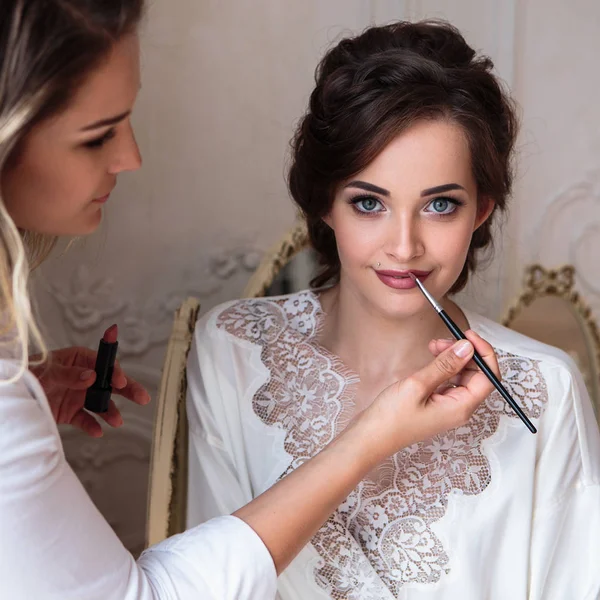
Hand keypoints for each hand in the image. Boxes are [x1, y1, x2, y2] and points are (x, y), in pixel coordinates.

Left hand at [29, 325, 150, 436]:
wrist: (10, 400)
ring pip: (101, 403)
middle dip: (127, 390)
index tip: (121, 381)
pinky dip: (92, 426)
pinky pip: (85, 419)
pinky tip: (98, 431)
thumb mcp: (47, 371)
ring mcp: (78, 395)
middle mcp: (82, 377)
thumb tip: (91, 376)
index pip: (103, 363)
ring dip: (111, 412)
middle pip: (109, 382)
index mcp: (78, 360)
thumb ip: (70, 374)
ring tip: (117, 421)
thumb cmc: (26, 375)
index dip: (115, 371)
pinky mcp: (70, 412)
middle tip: (143, 397)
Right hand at [362, 330, 497, 460]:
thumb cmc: (391, 418)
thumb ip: (445, 365)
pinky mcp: (437, 404)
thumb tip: (467, 348)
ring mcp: (448, 407)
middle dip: (464, 353)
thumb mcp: (418, 385)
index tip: (468, 336)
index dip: (483, 353)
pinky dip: (443, 367)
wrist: (371, 436)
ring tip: (433, 346)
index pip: (488, 377)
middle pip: (477, 375)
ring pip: (462, 376)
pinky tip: (430, 359)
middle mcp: (459, 409)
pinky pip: (449, 381)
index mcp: (461, 407)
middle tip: (442, 340)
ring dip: (452, 358)